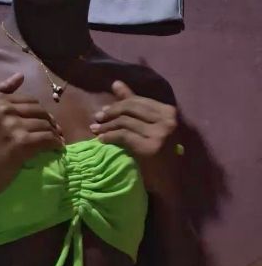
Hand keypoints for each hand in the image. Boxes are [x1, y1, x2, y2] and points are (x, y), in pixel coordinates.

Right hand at [0, 73, 63, 194]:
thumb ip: (1, 92)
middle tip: (55, 132)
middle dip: (50, 122)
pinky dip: (56, 144)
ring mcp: (13, 126)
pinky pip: (47, 138)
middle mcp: (4, 110)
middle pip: (40, 111)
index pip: (30, 100)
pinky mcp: (22, 143)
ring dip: (54, 134)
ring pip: (45, 125)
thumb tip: (20, 75)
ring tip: (56, 141)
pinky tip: (58, 148)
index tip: (45, 122)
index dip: (41, 112)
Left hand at [90, 80, 178, 195]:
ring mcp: (160, 134)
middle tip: (97, 119)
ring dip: (106, 126)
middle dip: (111, 113)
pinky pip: (123, 135)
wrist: (169, 181)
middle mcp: (168, 121)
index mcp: (169, 112)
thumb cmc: (159, 153)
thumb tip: (116, 83)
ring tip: (95, 130)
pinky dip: (109, 137)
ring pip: (125, 122)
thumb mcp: (148, 125)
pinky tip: (101, 140)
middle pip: (131, 108)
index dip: (118, 104)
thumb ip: (134, 104)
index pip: (138, 101)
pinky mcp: (150, 148)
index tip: (104, 111)